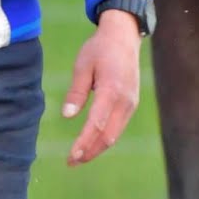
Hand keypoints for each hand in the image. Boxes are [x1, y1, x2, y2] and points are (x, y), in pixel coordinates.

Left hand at [62, 10, 141, 165]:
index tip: (72, 155)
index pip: (97, 124)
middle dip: (90, 152)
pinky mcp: (131, 105)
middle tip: (71, 162)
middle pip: (108, 137)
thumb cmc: (99, 48)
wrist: (124, 37)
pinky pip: (118, 127)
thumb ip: (76, 91)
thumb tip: (67, 116)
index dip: (84, 142)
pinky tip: (91, 142)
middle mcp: (125, 102)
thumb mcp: (83, 64)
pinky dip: (105, 138)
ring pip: (114, 135)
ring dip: (97, 148)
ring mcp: (131, 104)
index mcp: (111, 90)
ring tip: (78, 156)